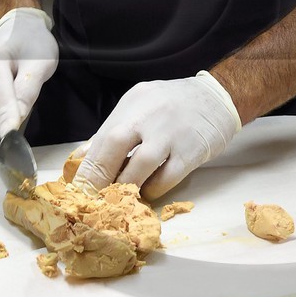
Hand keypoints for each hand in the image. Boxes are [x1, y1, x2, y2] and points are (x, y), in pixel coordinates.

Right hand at [0, 8, 57, 133]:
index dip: (5, 117)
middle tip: (23, 104)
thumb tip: (17, 116)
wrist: (15, 31)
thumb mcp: (42, 62)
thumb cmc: (31, 45)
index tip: (11, 136)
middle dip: (3, 120)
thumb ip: (29, 88)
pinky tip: (1, 91)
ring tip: (12, 91)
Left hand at [72, 72, 241, 199]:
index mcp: (133, 104)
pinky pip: (168, 176)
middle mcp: (149, 114)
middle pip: (114, 144)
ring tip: (119, 199)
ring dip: (126, 186)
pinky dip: (153, 189)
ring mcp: (171, 132)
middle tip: (91, 199)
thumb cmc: (173, 107)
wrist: (218, 97)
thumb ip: (111, 132)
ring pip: (141, 164)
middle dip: (98, 176)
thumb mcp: (139, 108)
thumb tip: (80, 160)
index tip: (77, 190)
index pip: (102, 137)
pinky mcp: (192, 150)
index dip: (86, 167)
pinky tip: (148, 193)